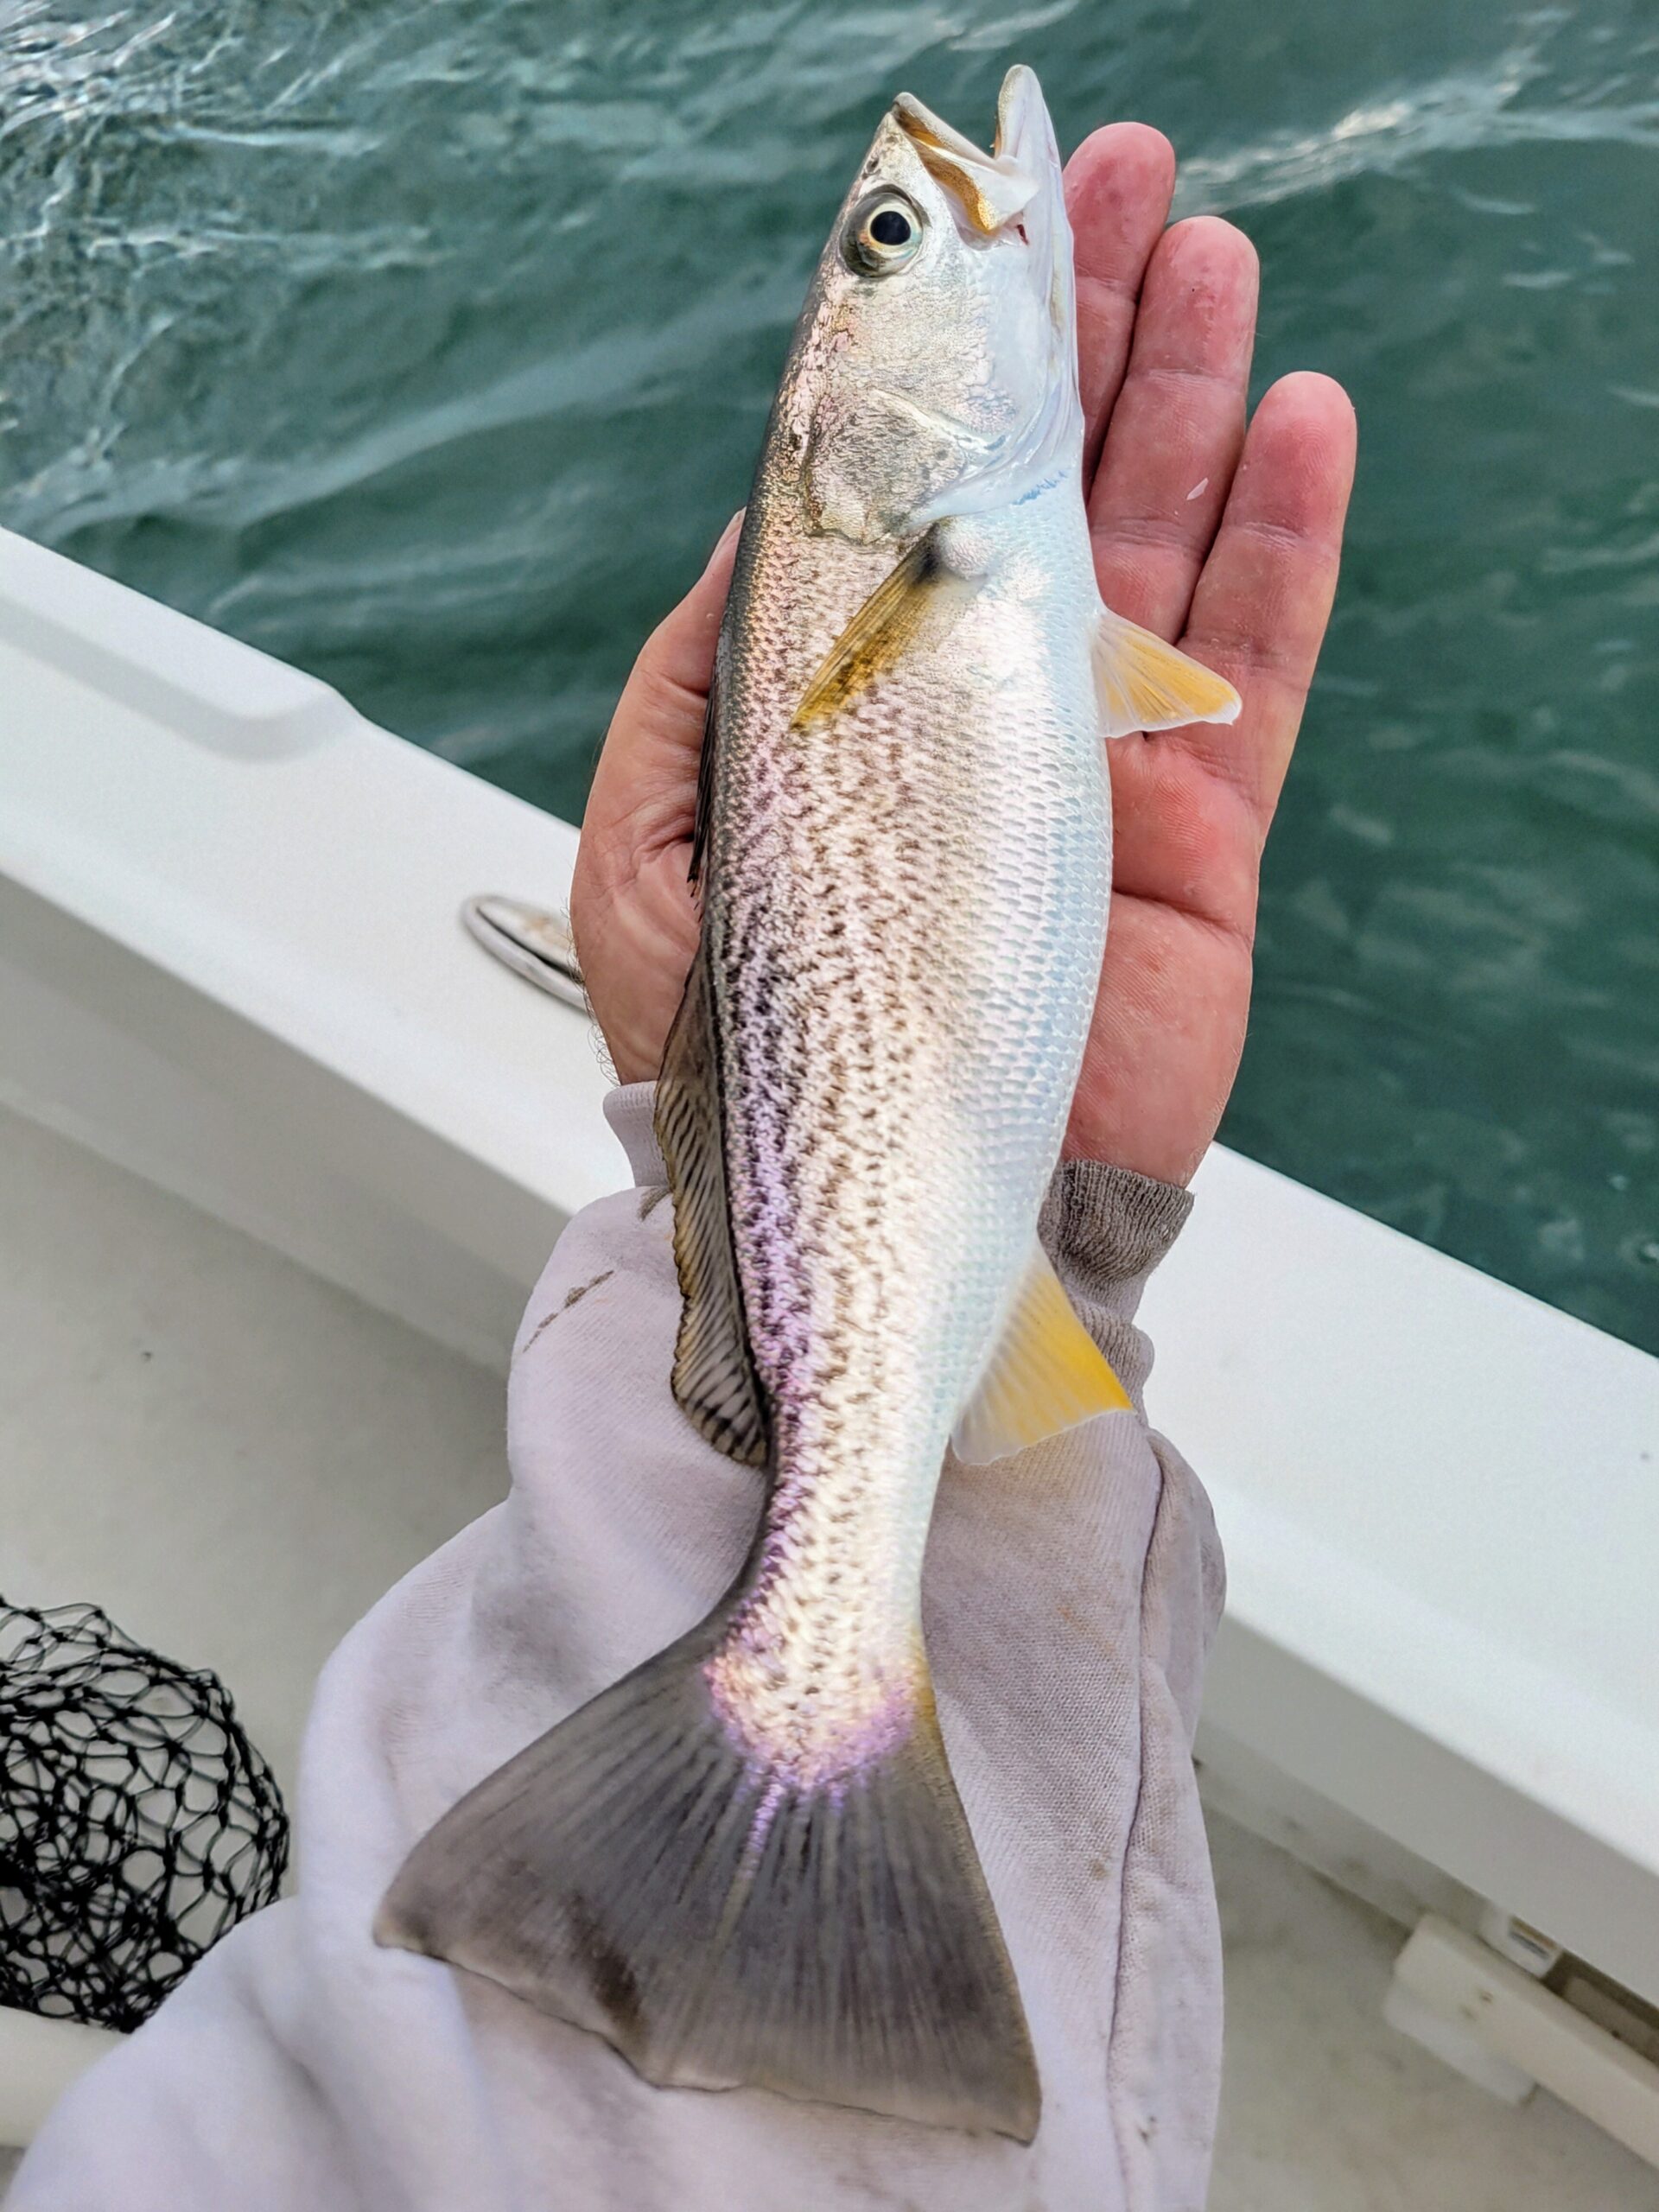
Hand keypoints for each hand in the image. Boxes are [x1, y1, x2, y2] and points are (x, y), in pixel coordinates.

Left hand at [570, 126, 1356, 1185]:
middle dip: (1072, 328)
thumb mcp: (655, 850)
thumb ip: (701, 676)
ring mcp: (1090, 762)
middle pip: (1034, 481)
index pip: (891, 495)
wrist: (889, 1227)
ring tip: (1205, 255)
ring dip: (1179, 391)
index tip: (957, 236)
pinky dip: (1283, 543)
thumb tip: (756, 521)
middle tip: (1113, 184)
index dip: (926, 364)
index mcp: (839, 696)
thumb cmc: (757, 1063)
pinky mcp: (1195, 835)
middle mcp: (967, 707)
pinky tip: (1295, 421)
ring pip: (1153, 537)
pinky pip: (1259, 662)